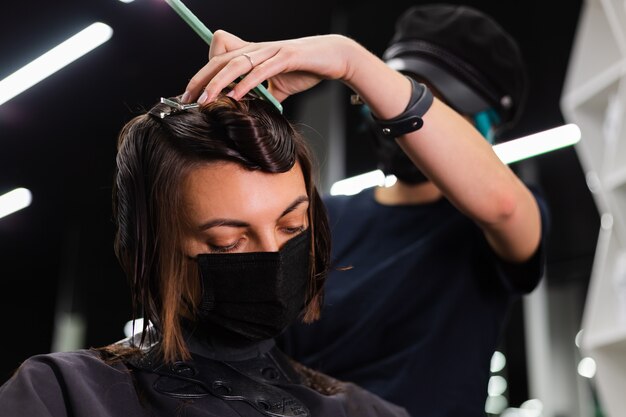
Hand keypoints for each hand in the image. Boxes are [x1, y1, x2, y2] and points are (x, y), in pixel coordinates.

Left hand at [182, 31, 354, 103]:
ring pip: (237, 64)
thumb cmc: (307, 69)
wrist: (335, 57)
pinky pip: (262, 71)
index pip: (220, 60)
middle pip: (221, 60)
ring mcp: (272, 52)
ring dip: (218, 83)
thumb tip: (254, 111)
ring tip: (205, 100)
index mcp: (254, 54)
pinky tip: (236, 97)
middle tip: (186, 100)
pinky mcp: (287, 57)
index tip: (192, 95)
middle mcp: (258, 49)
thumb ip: (265, 95)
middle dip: (201, 80)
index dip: (204, 74)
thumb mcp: (280, 86)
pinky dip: (247, 84)